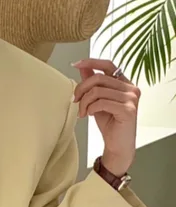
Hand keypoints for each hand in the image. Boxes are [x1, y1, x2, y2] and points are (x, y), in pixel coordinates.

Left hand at [72, 59, 140, 176]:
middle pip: (98, 78)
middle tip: (74, 101)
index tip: (75, 64)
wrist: (118, 145)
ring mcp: (131, 98)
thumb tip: (83, 68)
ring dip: (84, 102)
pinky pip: (102, 103)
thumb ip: (93, 85)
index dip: (91, 62)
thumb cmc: (109, 123)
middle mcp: (130, 88)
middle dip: (81, 89)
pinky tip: (89, 114)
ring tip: (82, 112)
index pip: (108, 65)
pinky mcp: (128, 110)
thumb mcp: (97, 101)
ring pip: (98, 91)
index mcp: (124, 83)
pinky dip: (90, 108)